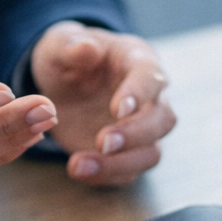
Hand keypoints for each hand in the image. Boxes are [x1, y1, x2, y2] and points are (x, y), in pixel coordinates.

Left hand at [30, 21, 176, 186]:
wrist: (62, 83)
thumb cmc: (68, 56)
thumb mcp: (60, 44)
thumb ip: (70, 45)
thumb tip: (86, 48)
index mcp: (138, 61)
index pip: (151, 77)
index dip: (139, 93)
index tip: (118, 109)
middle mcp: (150, 97)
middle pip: (161, 120)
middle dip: (135, 134)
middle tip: (102, 142)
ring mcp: (142, 129)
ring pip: (151, 152)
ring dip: (121, 163)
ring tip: (79, 164)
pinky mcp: (127, 154)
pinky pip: (128, 172)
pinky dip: (106, 176)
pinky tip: (79, 170)